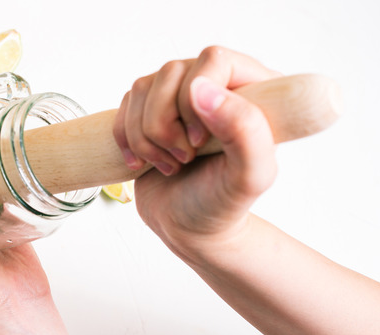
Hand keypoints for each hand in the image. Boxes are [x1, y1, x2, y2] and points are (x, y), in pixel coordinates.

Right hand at [113, 47, 280, 256]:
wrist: (190, 229)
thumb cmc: (223, 206)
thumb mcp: (249, 177)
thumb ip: (244, 130)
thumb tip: (200, 88)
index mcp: (254, 90)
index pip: (213, 60)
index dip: (196, 98)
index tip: (200, 141)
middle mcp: (216, 85)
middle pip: (170, 73)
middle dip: (166, 126)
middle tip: (186, 159)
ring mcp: (180, 96)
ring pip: (142, 89)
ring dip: (147, 138)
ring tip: (171, 165)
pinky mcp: (150, 111)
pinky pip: (124, 106)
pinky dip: (127, 140)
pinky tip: (146, 163)